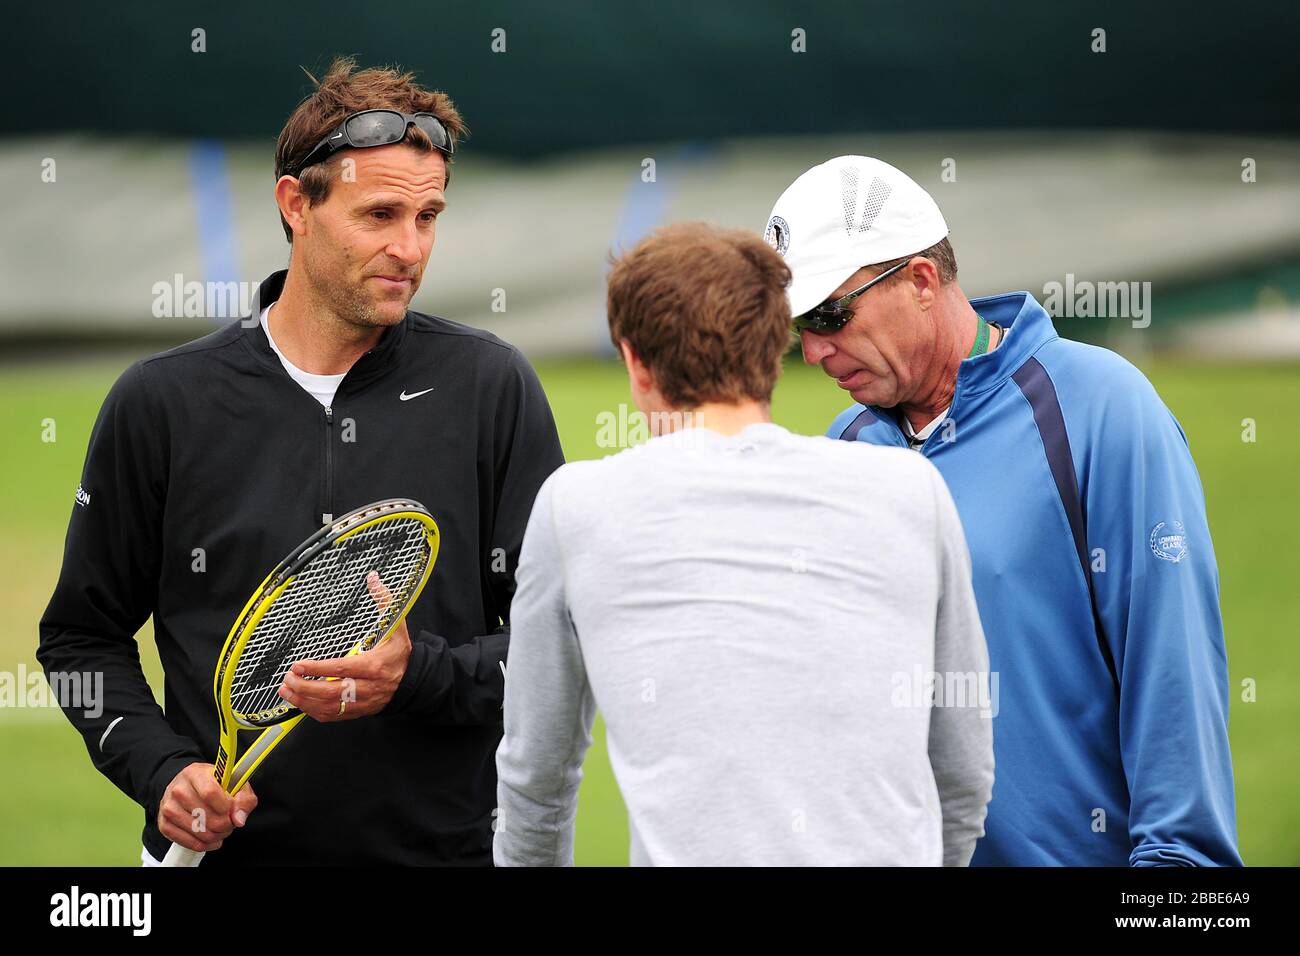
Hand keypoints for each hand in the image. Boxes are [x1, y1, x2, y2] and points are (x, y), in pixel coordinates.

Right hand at [157, 763, 257, 852]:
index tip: (233, 811)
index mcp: (196, 773)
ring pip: (197, 831)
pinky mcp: (164, 824)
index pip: (210, 793)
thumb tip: (238, 819)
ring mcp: (168, 807)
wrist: (188, 787)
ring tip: (221, 830)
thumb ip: (244, 799)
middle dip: (224, 825)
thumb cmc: (215, 785)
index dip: (225, 807)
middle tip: (230, 823)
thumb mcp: (235, 784)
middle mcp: (178, 789)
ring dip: (215, 836)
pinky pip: (187, 842)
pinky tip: (211, 839)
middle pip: (204, 816)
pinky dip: (203, 845)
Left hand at [278, 571, 413, 721]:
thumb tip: (373, 578)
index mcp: (374, 666)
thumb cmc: (400, 653)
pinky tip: (301, 702)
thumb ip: (385, 602)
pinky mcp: (357, 711)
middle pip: (331, 692)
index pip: (342, 669)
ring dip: (304, 701)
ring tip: (286, 690)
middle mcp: (367, 687)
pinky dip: (313, 711)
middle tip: (287, 678)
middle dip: (305, 687)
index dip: (318, 669)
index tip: (298, 665)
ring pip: (328, 707)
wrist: (414, 681)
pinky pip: (332, 716)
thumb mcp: (396, 626)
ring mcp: (361, 702)